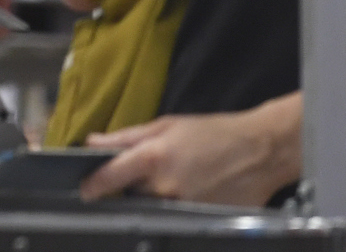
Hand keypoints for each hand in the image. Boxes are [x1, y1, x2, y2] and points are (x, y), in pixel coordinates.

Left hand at [82, 104, 299, 206]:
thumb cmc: (213, 133)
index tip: (84, 190)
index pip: (110, 177)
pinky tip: (191, 190)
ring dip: (154, 197)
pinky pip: (175, 215)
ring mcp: (183, 207)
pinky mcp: (200, 220)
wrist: (261, 151)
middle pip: (131, 195)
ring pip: (153, 208)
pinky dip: (175, 205)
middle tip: (150, 172)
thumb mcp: (166, 125)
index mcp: (153, 158)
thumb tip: (92, 142)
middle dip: (132, 186)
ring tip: (178, 178)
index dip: (92, 184)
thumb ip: (126, 137)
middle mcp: (165, 187)